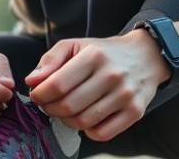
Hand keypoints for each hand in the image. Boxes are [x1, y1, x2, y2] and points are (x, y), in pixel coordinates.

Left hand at [24, 30, 169, 140]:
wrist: (146, 56)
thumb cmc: (104, 52)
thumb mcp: (76, 45)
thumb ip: (50, 60)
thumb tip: (32, 81)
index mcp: (94, 56)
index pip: (57, 84)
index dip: (40, 94)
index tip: (37, 95)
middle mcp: (111, 75)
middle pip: (68, 105)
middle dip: (51, 109)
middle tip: (49, 104)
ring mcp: (125, 95)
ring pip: (83, 121)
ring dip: (67, 120)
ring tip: (66, 110)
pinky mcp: (135, 111)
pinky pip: (102, 133)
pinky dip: (88, 131)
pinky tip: (86, 118)